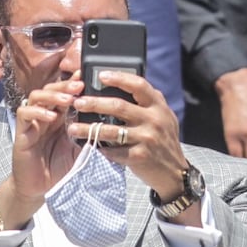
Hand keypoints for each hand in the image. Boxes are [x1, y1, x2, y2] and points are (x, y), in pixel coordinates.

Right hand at [2, 75, 84, 225]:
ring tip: (68, 99)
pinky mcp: (21, 133)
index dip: (74, 83)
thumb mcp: (80, 151)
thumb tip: (115, 131)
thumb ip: (90, 138)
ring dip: (53, 95)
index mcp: (60, 118)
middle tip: (80, 85)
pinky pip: (24, 113)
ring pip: (36, 96)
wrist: (38, 190)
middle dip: (65, 85)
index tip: (88, 76)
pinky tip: (51, 116)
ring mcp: (32, 123)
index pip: (65, 94)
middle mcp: (45, 116)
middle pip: (51, 89)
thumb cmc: (58, 170)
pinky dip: (37, 111)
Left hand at [70, 71, 192, 219]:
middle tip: (77, 102)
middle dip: (95, 103)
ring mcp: (146, 139)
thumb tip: (127, 82)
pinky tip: (89, 146)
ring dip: (88, 129)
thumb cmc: (164, 139)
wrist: (174, 171)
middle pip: (119, 106)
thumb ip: (149, 101)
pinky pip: (114, 151)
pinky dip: (100, 149)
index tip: (101, 75)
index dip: (119, 78)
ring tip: (72, 127)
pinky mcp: (139, 156)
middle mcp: (153, 120)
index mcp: (158, 106)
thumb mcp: (164, 115)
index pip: (138, 85)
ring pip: (111, 131)